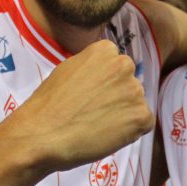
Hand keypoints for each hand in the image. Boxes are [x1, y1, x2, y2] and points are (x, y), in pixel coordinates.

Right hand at [7, 39, 154, 171]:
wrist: (43, 134)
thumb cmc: (48, 104)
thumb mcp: (68, 69)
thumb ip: (91, 68)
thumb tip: (103, 75)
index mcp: (105, 50)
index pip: (116, 66)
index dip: (105, 84)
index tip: (92, 96)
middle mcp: (124, 65)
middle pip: (128, 84)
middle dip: (117, 97)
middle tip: (95, 113)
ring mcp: (135, 90)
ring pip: (136, 104)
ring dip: (124, 115)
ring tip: (98, 126)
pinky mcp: (141, 115)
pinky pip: (143, 123)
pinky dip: (131, 132)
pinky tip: (109, 135)